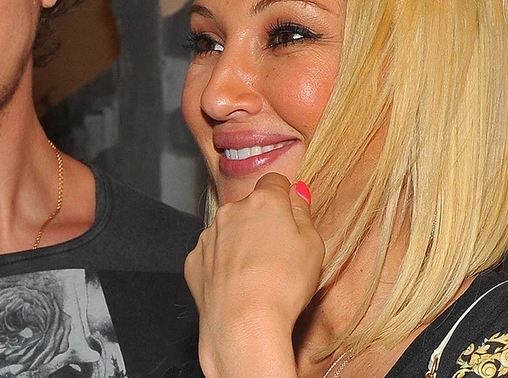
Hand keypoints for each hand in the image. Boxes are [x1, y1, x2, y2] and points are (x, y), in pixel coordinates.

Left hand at [185, 173, 324, 377]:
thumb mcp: (312, 246)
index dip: (284, 196)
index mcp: (263, 202)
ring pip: (229, 230)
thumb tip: (297, 192)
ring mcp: (209, 236)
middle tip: (278, 253)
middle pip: (250, 207)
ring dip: (240, 243)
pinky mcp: (194, 261)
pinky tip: (237, 285)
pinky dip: (222, 265)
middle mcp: (230, 211)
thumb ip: (303, 213)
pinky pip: (212, 255)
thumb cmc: (283, 285)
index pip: (275, 182)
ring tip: (257, 275)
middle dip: (261, 222)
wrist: (243, 325)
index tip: (290, 214)